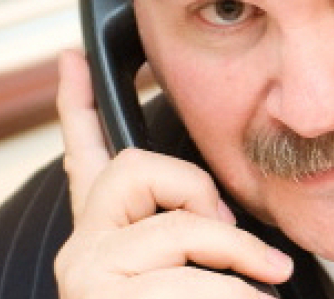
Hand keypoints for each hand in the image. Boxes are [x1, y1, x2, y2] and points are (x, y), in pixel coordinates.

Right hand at [53, 49, 291, 297]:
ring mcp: (87, 269)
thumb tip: (217, 211)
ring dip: (239, 255)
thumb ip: (195, 220)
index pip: (86, 155)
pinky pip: (196, 276)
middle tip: (227, 229)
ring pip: (179, 224)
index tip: (73, 58)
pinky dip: (241, 293)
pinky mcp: (98, 293)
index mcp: (109, 230)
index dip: (78, 103)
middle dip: (195, 191)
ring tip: (261, 287)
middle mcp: (85, 245)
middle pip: (133, 164)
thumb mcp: (202, 259)